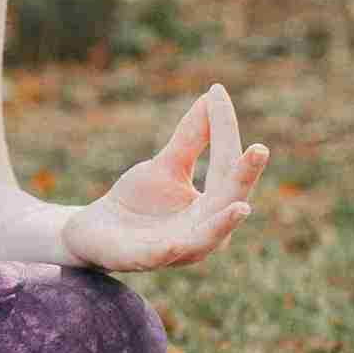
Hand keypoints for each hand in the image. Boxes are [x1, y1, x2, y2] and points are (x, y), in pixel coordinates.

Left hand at [61, 84, 268, 272]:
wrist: (94, 231)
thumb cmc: (138, 201)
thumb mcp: (166, 166)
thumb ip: (191, 139)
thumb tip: (211, 97)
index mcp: (212, 207)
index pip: (226, 166)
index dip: (224, 130)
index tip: (217, 92)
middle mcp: (202, 231)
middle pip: (228, 201)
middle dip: (244, 177)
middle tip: (259, 148)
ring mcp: (175, 249)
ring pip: (205, 239)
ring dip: (223, 224)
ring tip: (241, 207)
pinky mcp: (142, 259)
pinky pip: (158, 258)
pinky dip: (168, 251)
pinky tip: (175, 243)